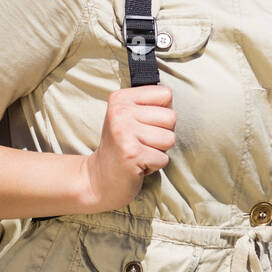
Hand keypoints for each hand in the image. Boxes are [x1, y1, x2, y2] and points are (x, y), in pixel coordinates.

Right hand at [85, 85, 175, 211]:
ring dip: (159, 151)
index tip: (145, 123)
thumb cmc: (122, 145)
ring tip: (141, 152)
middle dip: (163, 134)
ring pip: (169, 139)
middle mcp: (120, 112)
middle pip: (171, 117)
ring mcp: (124, 133)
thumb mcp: (130, 116)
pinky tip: (138, 164)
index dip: (162, 112)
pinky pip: (164, 159)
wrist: (100, 178)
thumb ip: (150, 104)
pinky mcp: (132, 154)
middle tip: (142, 142)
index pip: (166, 94)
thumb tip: (171, 100)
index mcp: (121, 98)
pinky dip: (155, 166)